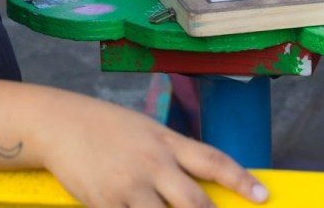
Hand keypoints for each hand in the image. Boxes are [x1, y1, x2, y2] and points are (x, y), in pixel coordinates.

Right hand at [40, 94, 267, 207]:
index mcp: (168, 142)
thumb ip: (175, 156)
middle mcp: (153, 164)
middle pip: (193, 202)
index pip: (213, 161)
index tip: (262, 195)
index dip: (241, 180)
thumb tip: (204, 181)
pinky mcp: (104, 204)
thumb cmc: (109, 128)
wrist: (62, 124)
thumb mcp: (149, 132)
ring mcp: (128, 187)